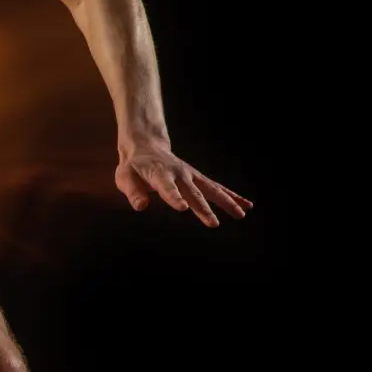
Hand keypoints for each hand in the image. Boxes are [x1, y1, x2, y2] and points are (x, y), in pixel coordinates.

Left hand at [117, 141, 250, 227]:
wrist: (146, 146)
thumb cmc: (134, 167)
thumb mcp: (125, 177)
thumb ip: (133, 192)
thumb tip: (141, 206)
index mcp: (160, 174)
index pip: (167, 188)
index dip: (174, 197)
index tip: (183, 208)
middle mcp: (179, 175)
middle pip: (193, 193)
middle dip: (203, 208)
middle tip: (213, 224)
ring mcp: (191, 176)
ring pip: (211, 189)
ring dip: (226, 202)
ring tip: (241, 214)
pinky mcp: (198, 179)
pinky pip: (217, 188)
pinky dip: (232, 196)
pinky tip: (246, 205)